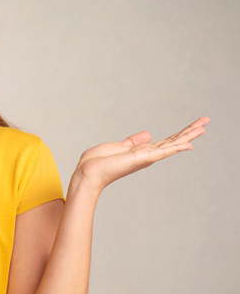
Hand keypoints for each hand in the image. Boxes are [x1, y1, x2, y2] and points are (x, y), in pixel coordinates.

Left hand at [72, 116, 208, 194]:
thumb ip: (133, 141)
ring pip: (172, 144)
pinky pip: (162, 152)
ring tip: (204, 126)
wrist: (87, 173)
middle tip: (207, 120)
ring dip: (189, 134)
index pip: (166, 141)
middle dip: (190, 130)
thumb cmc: (97, 163)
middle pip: (173, 140)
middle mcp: (147, 155)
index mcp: (141, 151)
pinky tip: (190, 143)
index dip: (180, 133)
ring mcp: (146, 157)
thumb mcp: (117, 147)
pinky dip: (176, 147)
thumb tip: (148, 134)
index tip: (194, 125)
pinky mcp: (141, 158)